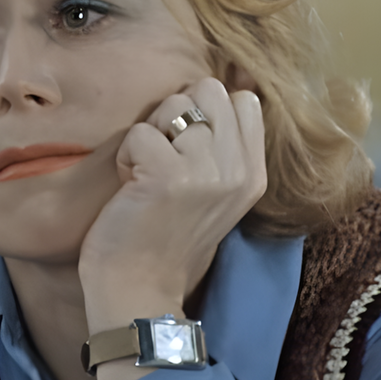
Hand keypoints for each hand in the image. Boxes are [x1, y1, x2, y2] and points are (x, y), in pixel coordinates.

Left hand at [79, 77, 266, 335]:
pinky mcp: (168, 177)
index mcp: (254, 174)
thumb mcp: (212, 192)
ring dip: (148, 136)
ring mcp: (206, 172)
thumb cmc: (163, 239)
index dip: (204, 111)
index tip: (184, 149)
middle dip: (177, 114)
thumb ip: (221, 147)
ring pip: (174, 104)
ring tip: (145, 176)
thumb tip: (219, 86)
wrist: (139, 293)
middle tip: (162, 158)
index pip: (244, 99)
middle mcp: (239, 170)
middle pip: (209, 90)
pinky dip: (126, 156)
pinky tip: (130, 187)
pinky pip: (140, 132)